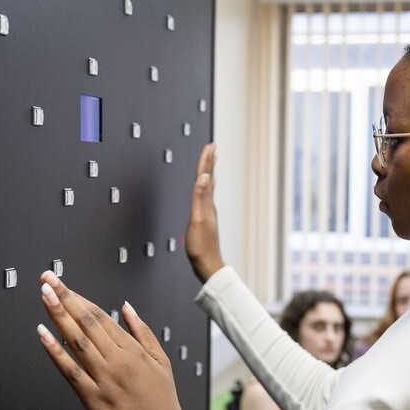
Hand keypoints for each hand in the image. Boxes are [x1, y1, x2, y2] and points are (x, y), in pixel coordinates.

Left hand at [36, 271, 186, 409]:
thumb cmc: (162, 399)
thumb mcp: (161, 360)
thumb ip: (142, 331)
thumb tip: (126, 307)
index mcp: (133, 350)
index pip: (100, 316)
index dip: (78, 298)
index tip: (61, 284)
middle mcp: (117, 361)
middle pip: (86, 322)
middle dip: (64, 298)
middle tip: (47, 280)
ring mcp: (103, 379)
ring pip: (76, 341)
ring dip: (58, 316)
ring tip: (44, 296)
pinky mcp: (92, 399)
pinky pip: (70, 372)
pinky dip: (55, 353)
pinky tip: (43, 335)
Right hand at [185, 143, 224, 283]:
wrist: (207, 265)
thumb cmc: (201, 246)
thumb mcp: (198, 219)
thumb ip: (200, 197)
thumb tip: (204, 176)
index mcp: (207, 204)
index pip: (205, 176)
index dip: (206, 160)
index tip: (210, 145)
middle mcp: (209, 206)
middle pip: (209, 179)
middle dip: (210, 162)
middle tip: (212, 147)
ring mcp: (208, 213)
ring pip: (208, 187)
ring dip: (208, 173)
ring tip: (210, 164)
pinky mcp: (205, 221)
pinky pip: (206, 198)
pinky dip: (206, 188)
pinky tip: (206, 191)